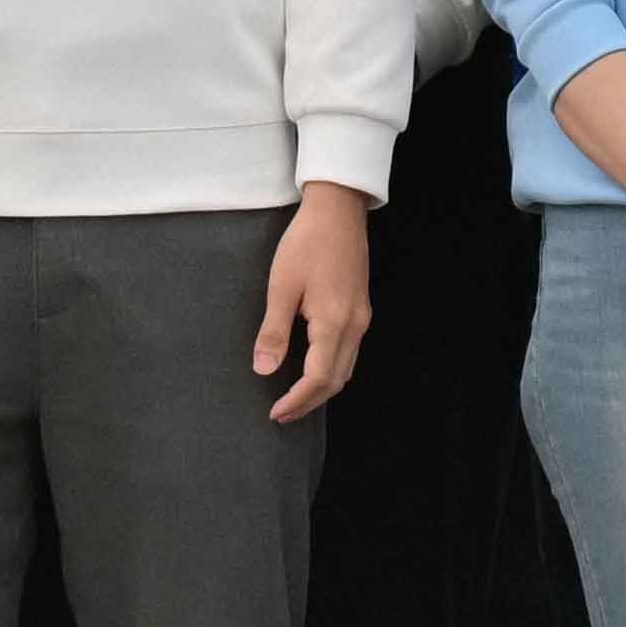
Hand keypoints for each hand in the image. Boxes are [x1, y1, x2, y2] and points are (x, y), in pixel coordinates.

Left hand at [252, 183, 375, 425]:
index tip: (275, 413)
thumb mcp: (281, 286)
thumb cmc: (306, 244)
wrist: (338, 212)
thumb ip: (273, 332)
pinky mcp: (360, 308)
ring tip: (294, 398)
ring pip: (347, 367)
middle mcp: (355, 325)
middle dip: (310, 401)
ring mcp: (361, 317)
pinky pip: (349, 352)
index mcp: (334, 322)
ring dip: (322, 388)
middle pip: (338, 379)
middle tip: (281, 414)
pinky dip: (331, 370)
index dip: (297, 400)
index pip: (319, 377)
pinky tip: (312, 369)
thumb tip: (264, 370)